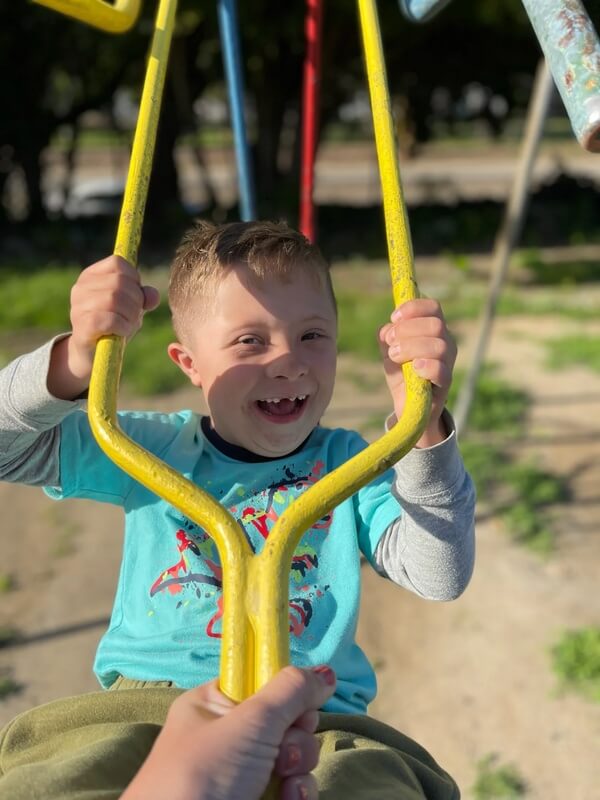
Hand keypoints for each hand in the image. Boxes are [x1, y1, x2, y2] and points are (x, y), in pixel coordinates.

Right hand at [69, 255, 159, 374]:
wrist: (93, 354)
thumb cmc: (114, 326)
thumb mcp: (132, 307)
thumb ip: (144, 297)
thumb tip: (152, 297)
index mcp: (91, 276)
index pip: (118, 263)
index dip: (134, 278)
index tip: (136, 295)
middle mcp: (81, 287)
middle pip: (119, 282)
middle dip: (136, 300)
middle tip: (135, 315)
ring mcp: (78, 306)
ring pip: (114, 299)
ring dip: (130, 314)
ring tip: (128, 325)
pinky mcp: (82, 326)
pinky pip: (109, 319)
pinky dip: (122, 326)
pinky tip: (122, 332)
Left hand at [122, 665, 335, 799]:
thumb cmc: (205, 774)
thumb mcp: (249, 721)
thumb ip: (291, 691)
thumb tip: (326, 672)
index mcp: (213, 705)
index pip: (261, 682)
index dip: (285, 691)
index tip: (298, 702)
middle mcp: (229, 737)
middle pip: (286, 719)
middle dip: (296, 735)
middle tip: (283, 748)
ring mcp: (244, 773)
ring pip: (294, 756)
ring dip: (299, 766)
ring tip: (284, 780)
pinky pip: (293, 787)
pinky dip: (297, 793)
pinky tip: (288, 799)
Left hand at [379, 298, 455, 447]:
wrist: (408, 406)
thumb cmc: (402, 374)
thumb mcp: (389, 352)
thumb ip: (387, 337)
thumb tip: (387, 330)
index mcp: (433, 330)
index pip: (433, 307)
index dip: (413, 308)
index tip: (394, 317)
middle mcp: (445, 342)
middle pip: (435, 324)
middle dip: (407, 329)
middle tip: (391, 342)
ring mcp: (448, 363)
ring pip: (438, 345)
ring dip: (411, 347)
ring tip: (395, 356)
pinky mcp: (445, 384)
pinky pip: (441, 370)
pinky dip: (426, 366)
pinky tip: (414, 368)